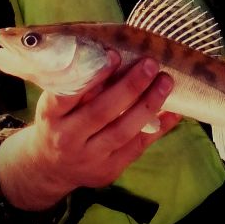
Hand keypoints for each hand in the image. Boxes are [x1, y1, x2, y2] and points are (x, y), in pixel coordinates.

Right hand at [0, 51, 180, 210]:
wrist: (50, 167)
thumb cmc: (59, 121)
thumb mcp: (56, 103)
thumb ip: (78, 84)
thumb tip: (114, 52)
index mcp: (50, 116)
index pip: (68, 95)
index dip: (92, 76)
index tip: (113, 54)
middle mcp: (67, 139)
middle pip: (101, 113)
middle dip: (129, 87)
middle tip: (150, 64)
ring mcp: (89, 158)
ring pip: (122, 131)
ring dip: (148, 105)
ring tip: (166, 82)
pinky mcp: (108, 170)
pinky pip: (137, 146)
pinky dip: (158, 127)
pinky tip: (174, 110)